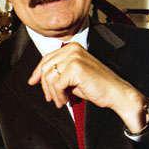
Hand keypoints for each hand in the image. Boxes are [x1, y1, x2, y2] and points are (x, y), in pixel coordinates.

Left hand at [28, 43, 148, 133]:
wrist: (115, 92)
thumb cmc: (96, 85)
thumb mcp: (73, 75)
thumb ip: (58, 72)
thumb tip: (38, 77)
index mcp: (72, 48)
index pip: (47, 58)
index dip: (38, 72)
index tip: (33, 82)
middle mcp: (72, 49)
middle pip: (46, 67)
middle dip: (45, 85)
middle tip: (49, 98)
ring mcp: (74, 57)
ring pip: (50, 77)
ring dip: (53, 93)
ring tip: (60, 101)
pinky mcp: (76, 68)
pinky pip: (57, 84)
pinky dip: (59, 96)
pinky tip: (65, 101)